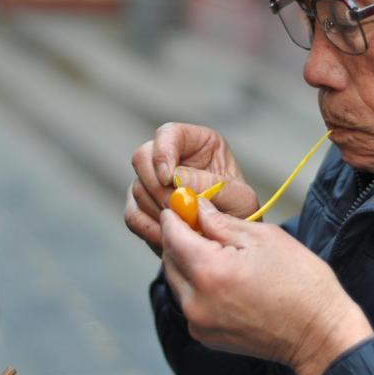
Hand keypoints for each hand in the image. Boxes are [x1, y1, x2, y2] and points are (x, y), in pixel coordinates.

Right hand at [126, 123, 257, 255]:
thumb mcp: (239, 198)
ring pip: (137, 188)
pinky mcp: (144, 206)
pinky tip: (169, 238)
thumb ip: (213, 185)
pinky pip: (133, 215)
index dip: (162, 153)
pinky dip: (148, 228)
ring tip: (183, 227)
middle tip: (176, 210)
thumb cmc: (240, 213)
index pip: (168, 133)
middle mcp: (172, 157)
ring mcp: (154, 181)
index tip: (168, 179)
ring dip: (157, 211)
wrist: (231, 241)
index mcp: (198, 143)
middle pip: (142, 157)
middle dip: (157, 187)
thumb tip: (177, 178)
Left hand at [161, 198, 373, 374]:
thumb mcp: (263, 238)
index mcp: (210, 271)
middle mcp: (196, 301)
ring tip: (214, 250)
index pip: (172, 236)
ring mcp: (198, 323)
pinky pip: (189, 302)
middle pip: (169, 259)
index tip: (180, 205)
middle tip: (198, 223)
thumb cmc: (300, 282)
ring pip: (177, 281)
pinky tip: (221, 276)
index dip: (174, 216)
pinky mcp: (205, 336)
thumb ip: (222, 222)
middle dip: (179, 238)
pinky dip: (196, 285)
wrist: (318, 333)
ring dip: (186, 262)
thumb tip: (199, 208)